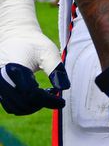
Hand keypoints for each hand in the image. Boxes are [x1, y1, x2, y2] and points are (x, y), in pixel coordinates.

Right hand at [0, 0, 68, 114]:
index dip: (48, 100)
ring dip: (33, 107)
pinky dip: (25, 106)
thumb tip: (65, 88)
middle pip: (24, 103)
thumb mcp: (49, 52)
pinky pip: (10, 105)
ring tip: (46, 94)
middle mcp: (2, 79)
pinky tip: (37, 95)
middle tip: (55, 96)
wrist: (16, 37)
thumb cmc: (35, 44)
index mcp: (14, 68)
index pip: (31, 93)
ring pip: (15, 107)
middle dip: (42, 104)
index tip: (62, 102)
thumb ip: (57, 70)